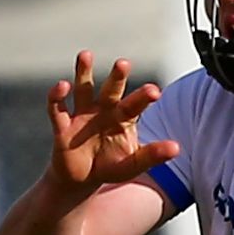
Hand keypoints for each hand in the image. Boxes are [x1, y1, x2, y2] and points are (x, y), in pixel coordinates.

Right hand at [46, 51, 177, 193]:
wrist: (81, 179)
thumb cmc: (111, 166)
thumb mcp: (133, 164)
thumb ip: (152, 155)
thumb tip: (177, 148)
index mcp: (123, 118)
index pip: (134, 104)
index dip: (143, 97)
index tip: (154, 91)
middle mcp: (103, 110)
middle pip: (111, 90)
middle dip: (117, 77)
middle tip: (123, 63)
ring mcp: (82, 115)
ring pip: (83, 89)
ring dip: (83, 72)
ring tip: (85, 55)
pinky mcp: (63, 126)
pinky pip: (57, 108)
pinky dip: (56, 96)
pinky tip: (62, 86)